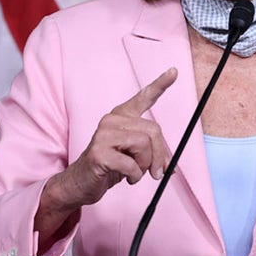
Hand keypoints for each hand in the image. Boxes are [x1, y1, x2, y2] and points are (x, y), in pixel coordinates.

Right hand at [37, 68, 176, 235]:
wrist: (81, 183)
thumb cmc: (109, 167)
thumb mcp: (132, 155)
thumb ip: (150, 152)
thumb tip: (170, 166)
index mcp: (120, 117)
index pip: (143, 97)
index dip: (160, 85)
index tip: (174, 72)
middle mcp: (111, 120)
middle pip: (153, 130)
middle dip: (159, 155)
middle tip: (156, 172)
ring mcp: (102, 135)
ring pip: (144, 145)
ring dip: (144, 166)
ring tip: (134, 173)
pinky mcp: (98, 152)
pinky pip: (132, 164)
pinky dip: (134, 176)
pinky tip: (126, 178)